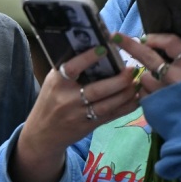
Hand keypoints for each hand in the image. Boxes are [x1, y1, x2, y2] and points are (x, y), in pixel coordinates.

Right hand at [11, 45, 137, 181]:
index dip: (88, 57)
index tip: (105, 48)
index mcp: (57, 82)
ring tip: (137, 82)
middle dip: (119, 80)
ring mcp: (79, 114)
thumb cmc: (50, 101)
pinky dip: (126, 106)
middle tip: (132, 69)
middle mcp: (68, 99)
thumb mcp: (52, 82)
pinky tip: (136, 98)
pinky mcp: (88, 126)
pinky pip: (111, 115)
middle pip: (98, 89)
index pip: (72, 67)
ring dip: (126, 93)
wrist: (42, 133)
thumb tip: (95, 49)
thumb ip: (69, 70)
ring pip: (108, 104)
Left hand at [113, 33, 180, 97]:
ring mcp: (162, 92)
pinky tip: (158, 102)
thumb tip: (176, 48)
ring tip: (161, 90)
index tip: (145, 38)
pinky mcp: (152, 105)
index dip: (157, 38)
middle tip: (115, 37)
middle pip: (148, 56)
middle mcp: (175, 78)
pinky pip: (143, 93)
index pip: (172, 43)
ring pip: (144, 77)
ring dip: (147, 80)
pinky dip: (147, 94)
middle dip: (129, 45)